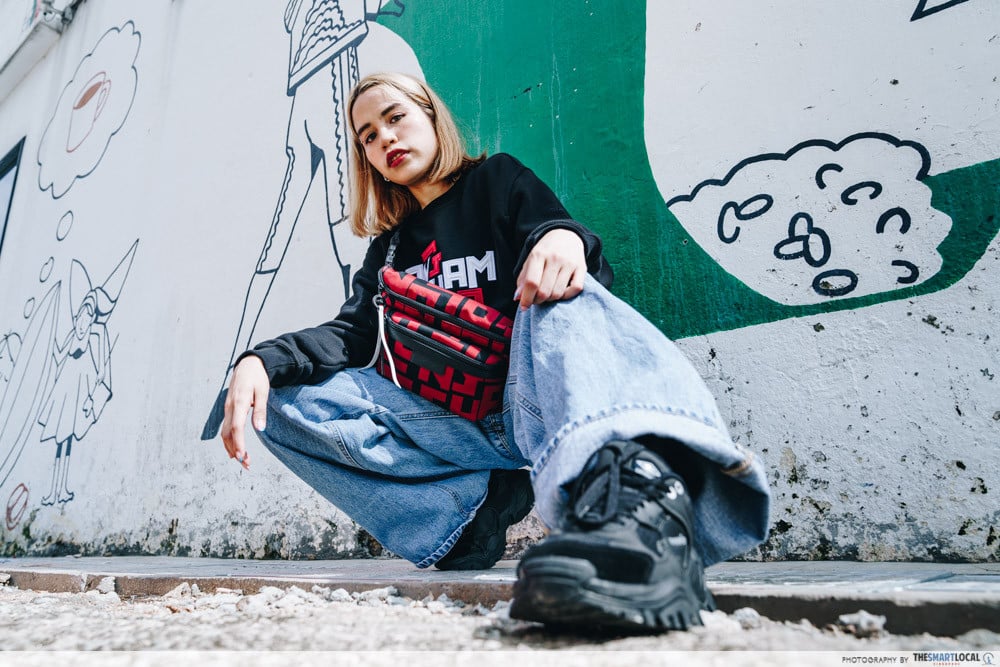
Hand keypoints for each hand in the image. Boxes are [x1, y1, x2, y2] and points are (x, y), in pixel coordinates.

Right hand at [220, 355, 269, 469]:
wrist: (248, 365)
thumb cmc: (257, 378)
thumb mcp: (263, 391)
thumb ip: (260, 410)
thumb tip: (260, 429)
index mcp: (238, 403)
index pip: (236, 428)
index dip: (238, 443)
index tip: (241, 456)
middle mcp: (229, 407)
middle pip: (228, 434)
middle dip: (235, 450)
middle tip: (246, 464)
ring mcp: (227, 409)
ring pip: (225, 432)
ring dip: (232, 447)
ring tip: (243, 460)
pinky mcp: (228, 409)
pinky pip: (226, 427)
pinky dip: (230, 440)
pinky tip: (235, 449)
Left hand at [515, 228, 586, 309]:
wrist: (566, 235)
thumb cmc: (545, 252)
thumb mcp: (530, 261)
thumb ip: (523, 279)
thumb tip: (518, 298)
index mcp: (538, 255)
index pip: (531, 282)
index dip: (526, 298)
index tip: (524, 307)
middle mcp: (554, 258)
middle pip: (545, 291)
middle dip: (538, 300)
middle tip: (537, 299)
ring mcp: (569, 263)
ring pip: (558, 293)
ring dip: (551, 299)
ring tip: (548, 293)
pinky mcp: (582, 267)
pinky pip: (575, 289)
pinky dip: (567, 295)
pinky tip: (562, 291)